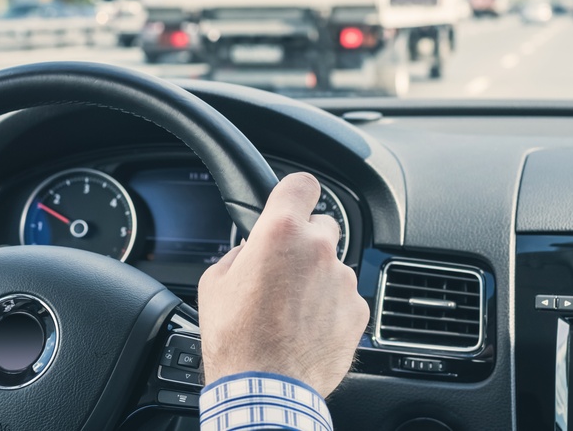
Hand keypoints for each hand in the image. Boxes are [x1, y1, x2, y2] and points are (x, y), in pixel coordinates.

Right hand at [197, 173, 368, 396]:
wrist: (265, 388)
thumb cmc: (237, 340)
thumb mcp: (215, 284)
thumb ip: (239, 254)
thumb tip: (250, 251)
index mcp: (280, 233)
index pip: (303, 184)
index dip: (297, 192)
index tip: (294, 202)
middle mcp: (317, 249)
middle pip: (322, 225)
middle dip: (305, 242)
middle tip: (284, 270)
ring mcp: (342, 280)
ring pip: (334, 266)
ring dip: (317, 279)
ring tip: (292, 310)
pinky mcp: (357, 310)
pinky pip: (345, 297)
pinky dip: (331, 307)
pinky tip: (308, 328)